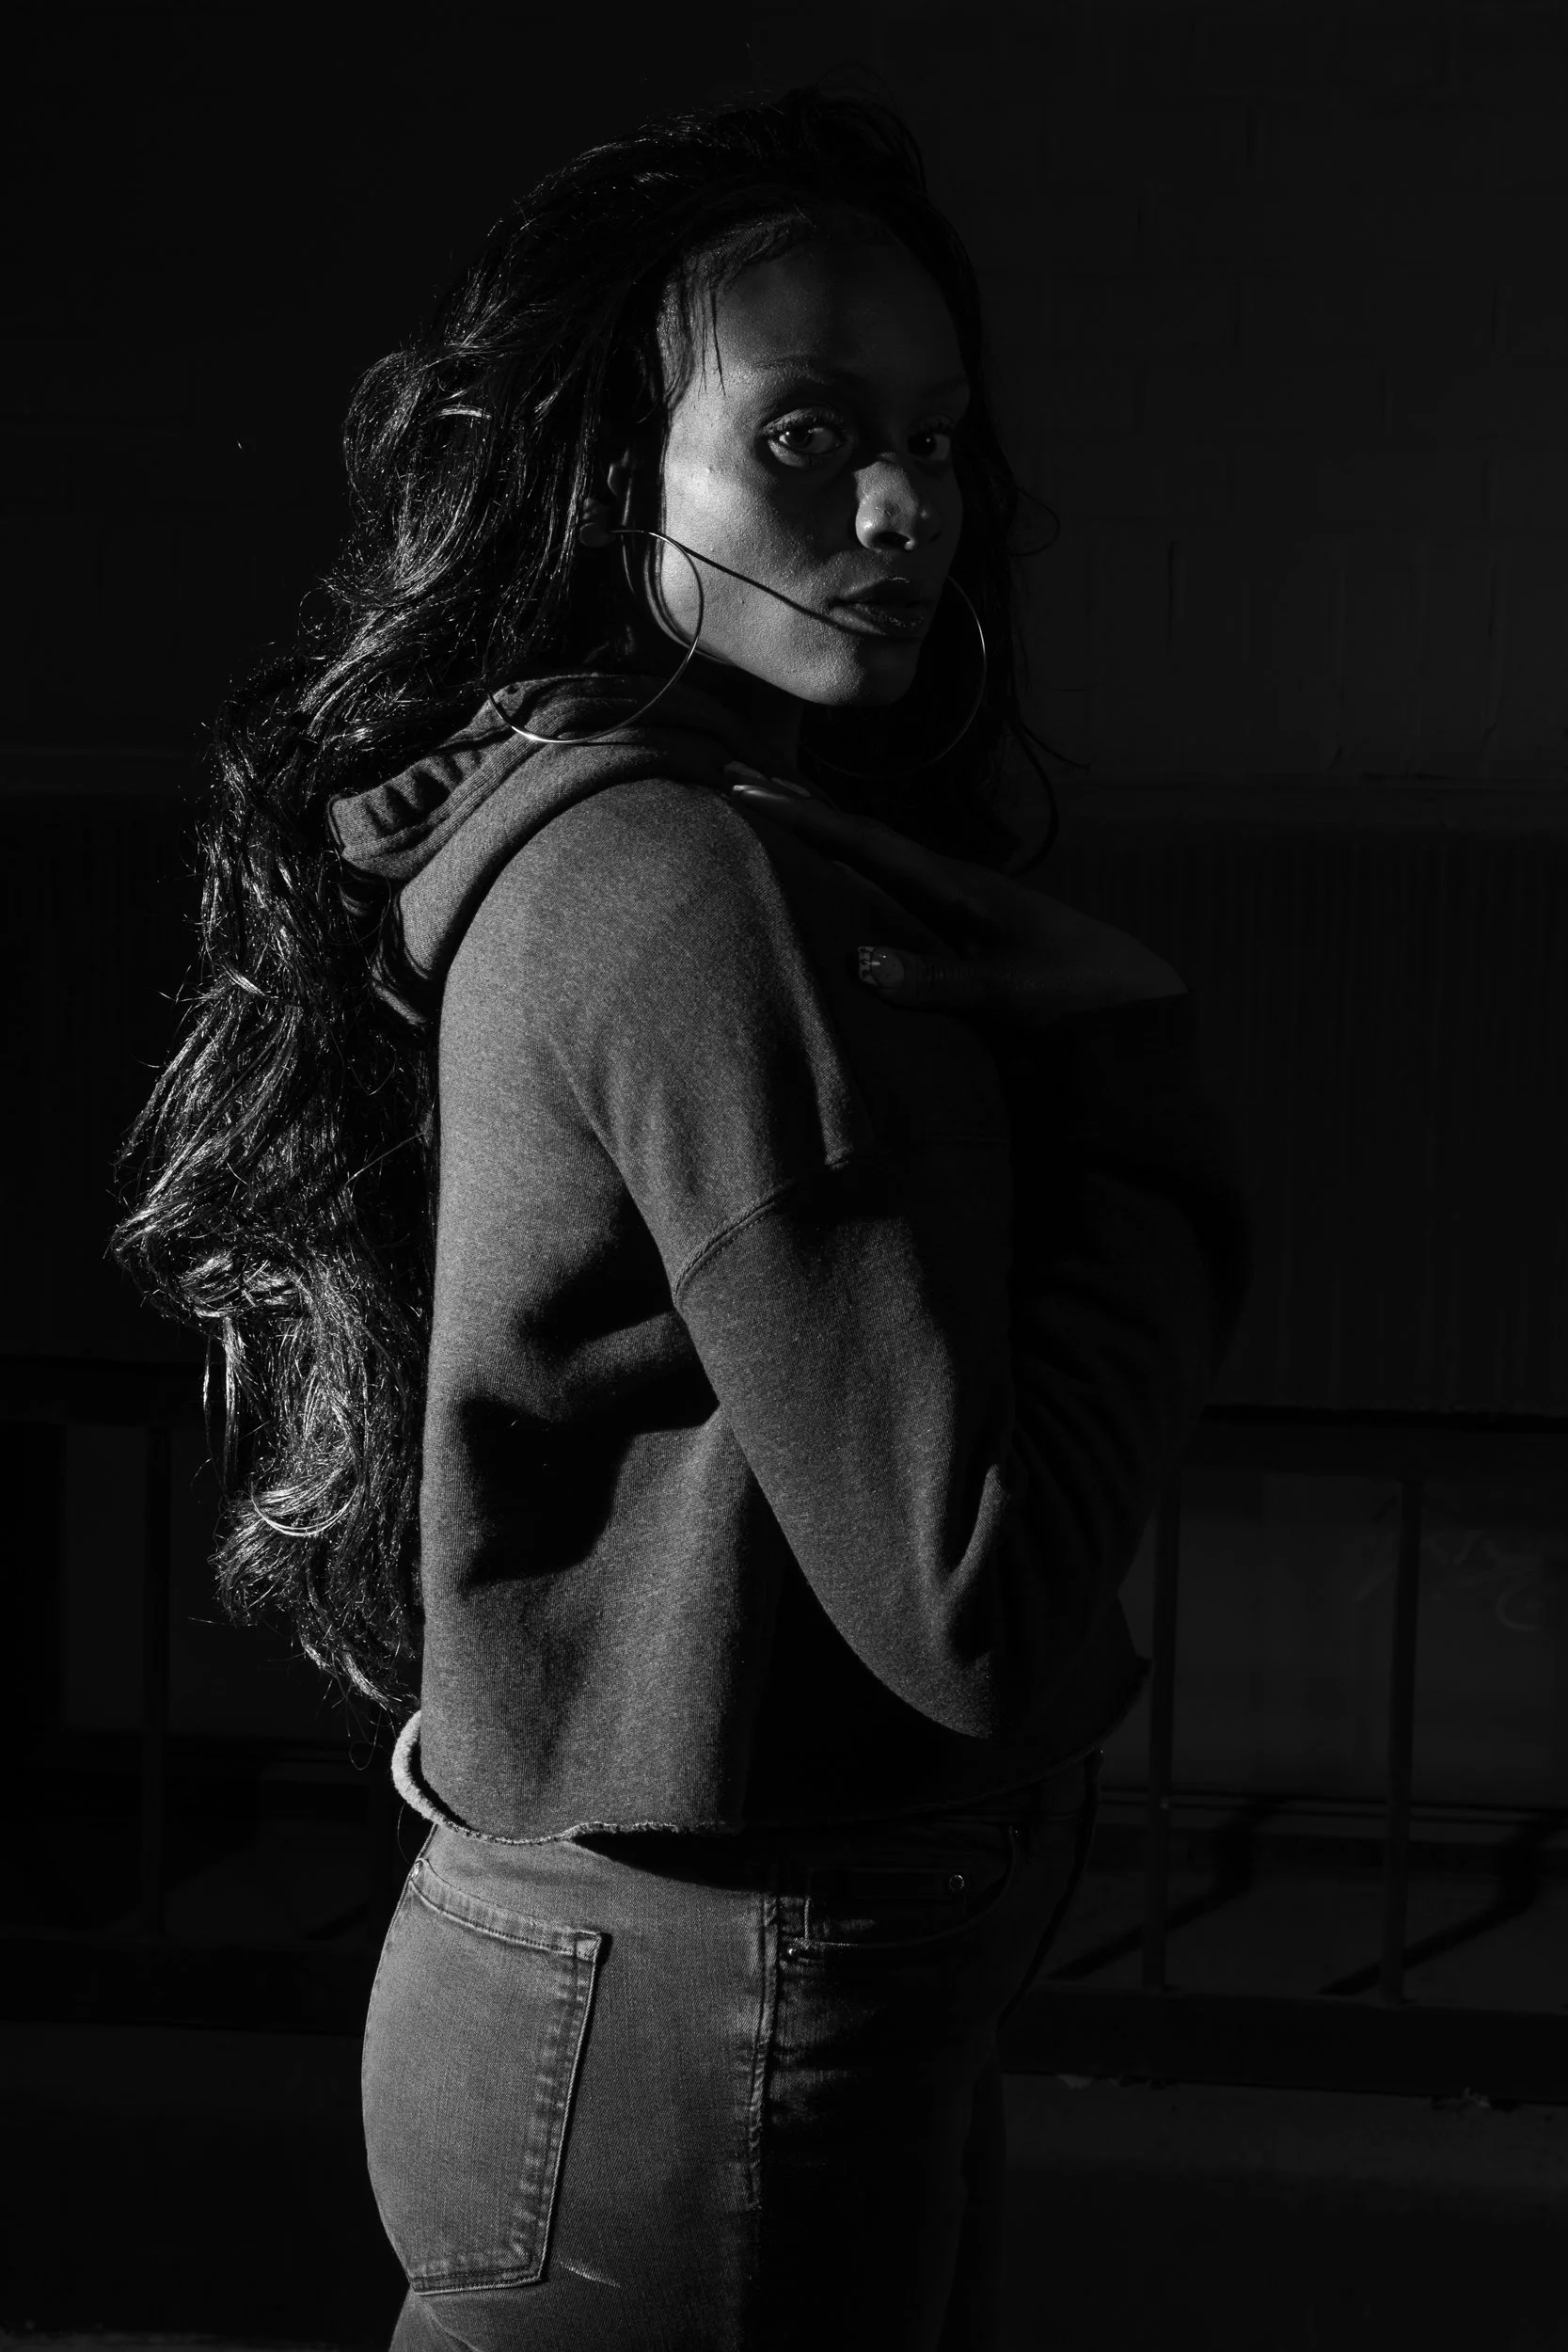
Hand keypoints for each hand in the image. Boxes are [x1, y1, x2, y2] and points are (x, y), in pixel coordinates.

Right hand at [723, 776, 1187, 1030]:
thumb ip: (939, 982)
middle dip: (795, 804)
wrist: (1135, 999)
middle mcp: (947, 884)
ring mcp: (950, 903)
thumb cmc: (1076, 996)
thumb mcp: (1009, 996)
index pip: (864, 842)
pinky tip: (821, 872)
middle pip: (857, 833)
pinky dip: (842, 867)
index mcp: (955, 887)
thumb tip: (858, 962)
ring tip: (758, 807)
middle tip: (726, 771)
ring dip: (815, 831)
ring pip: (868, 856)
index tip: (742, 790)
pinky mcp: (955, 928)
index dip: (802, 817)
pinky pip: (883, 886)